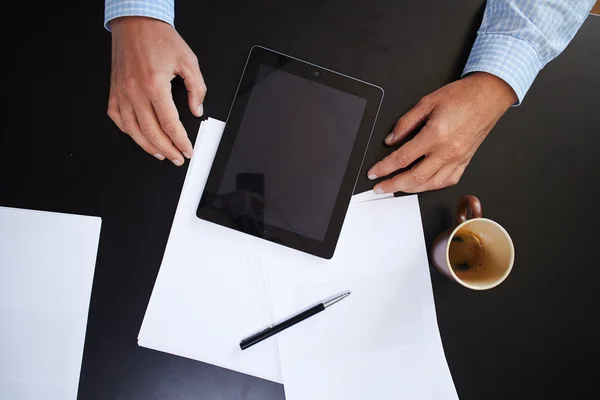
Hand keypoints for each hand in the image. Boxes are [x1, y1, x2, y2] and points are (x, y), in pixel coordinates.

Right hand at [107, 17, 205, 165]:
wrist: (136, 22)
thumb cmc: (159, 37)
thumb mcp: (188, 60)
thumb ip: (197, 89)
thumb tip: (197, 109)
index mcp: (155, 84)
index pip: (170, 124)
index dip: (181, 141)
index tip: (187, 150)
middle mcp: (135, 91)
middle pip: (151, 132)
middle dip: (167, 149)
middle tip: (177, 158)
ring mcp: (122, 92)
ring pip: (133, 130)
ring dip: (148, 146)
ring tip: (161, 154)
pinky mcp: (114, 89)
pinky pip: (117, 117)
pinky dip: (128, 130)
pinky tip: (138, 136)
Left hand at [367, 72, 516, 192]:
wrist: (489, 95)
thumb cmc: (463, 95)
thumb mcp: (427, 102)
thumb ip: (406, 123)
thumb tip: (391, 139)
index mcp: (435, 135)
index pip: (402, 158)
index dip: (384, 168)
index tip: (374, 173)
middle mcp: (447, 151)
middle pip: (414, 177)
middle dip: (393, 185)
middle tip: (380, 188)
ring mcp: (458, 158)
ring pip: (430, 184)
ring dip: (410, 189)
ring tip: (397, 188)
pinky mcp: (466, 161)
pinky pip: (448, 180)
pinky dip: (432, 186)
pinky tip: (423, 184)